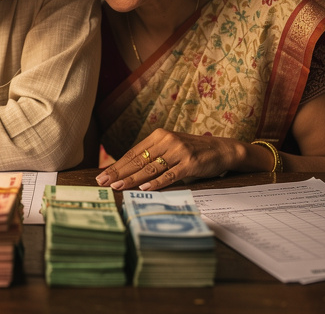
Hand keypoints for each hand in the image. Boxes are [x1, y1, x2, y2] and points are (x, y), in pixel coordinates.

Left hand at [95, 129, 236, 190]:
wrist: (222, 149)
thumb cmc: (193, 151)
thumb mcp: (171, 147)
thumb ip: (153, 155)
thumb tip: (128, 170)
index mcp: (159, 136)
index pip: (133, 153)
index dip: (117, 164)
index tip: (102, 175)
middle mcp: (167, 141)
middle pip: (138, 160)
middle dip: (118, 172)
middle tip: (103, 182)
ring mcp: (179, 152)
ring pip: (151, 168)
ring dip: (132, 179)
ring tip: (118, 186)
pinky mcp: (190, 164)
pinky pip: (170, 175)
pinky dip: (156, 182)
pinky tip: (144, 188)